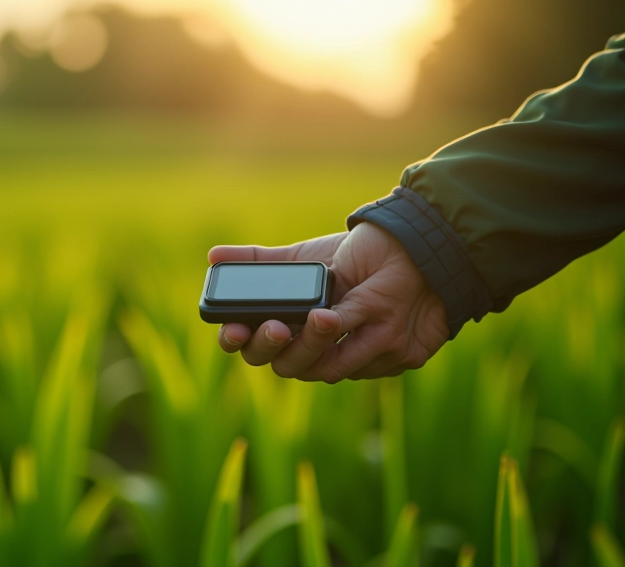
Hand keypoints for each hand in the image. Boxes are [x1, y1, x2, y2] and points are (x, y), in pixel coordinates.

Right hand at [209, 223, 448, 382]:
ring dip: (310, 345)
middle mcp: (309, 346)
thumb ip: (259, 262)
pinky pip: (355, 364)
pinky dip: (344, 344)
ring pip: (314, 369)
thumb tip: (213, 256)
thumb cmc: (354, 260)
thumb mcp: (303, 258)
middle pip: (276, 363)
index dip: (234, 341)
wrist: (411, 254)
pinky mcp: (380, 359)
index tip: (234, 330)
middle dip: (270, 346)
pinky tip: (336, 319)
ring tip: (317, 317)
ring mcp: (343, 356)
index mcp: (283, 325)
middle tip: (275, 326)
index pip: (246, 344)